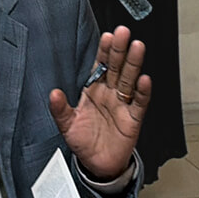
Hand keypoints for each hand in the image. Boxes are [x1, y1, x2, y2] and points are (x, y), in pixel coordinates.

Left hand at [48, 25, 150, 179]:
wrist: (98, 165)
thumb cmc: (84, 142)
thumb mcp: (67, 125)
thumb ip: (60, 109)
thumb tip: (54, 94)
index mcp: (94, 91)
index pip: (100, 66)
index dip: (104, 52)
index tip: (107, 37)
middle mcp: (110, 94)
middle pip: (117, 68)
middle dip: (120, 50)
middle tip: (123, 32)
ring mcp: (122, 105)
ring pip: (129, 80)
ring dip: (133, 64)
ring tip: (137, 47)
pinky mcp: (133, 119)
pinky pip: (139, 103)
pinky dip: (142, 92)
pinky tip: (144, 80)